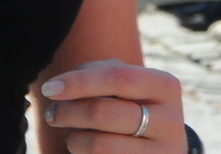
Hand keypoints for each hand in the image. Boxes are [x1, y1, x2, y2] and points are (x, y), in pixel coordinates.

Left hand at [42, 59, 186, 152]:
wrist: (163, 149)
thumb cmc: (135, 107)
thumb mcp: (128, 86)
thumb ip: (100, 74)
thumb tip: (64, 85)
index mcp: (166, 87)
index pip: (117, 78)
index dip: (79, 82)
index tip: (50, 88)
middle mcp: (170, 122)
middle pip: (103, 112)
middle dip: (68, 111)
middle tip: (51, 114)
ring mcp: (162, 153)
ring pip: (99, 145)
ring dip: (73, 138)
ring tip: (70, 134)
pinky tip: (83, 149)